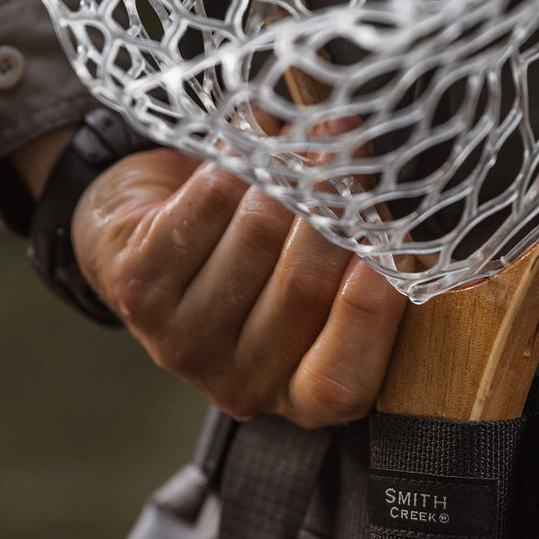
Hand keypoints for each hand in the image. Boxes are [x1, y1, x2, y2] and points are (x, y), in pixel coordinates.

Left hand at [69, 145, 407, 428]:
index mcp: (299, 396)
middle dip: (332, 207)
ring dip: (284, 176)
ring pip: (257, 236)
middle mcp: (241, 384)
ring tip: (301, 142)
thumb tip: (398, 219)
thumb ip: (365, 267)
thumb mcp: (326, 286)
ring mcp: (184, 342)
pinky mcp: (140, 289)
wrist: (160, 241)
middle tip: (350, 151)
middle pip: (301, 289)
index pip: (338, 382)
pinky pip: (207, 206)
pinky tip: (245, 148)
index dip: (367, 313)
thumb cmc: (266, 264)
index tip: (390, 245)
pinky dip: (234, 164)